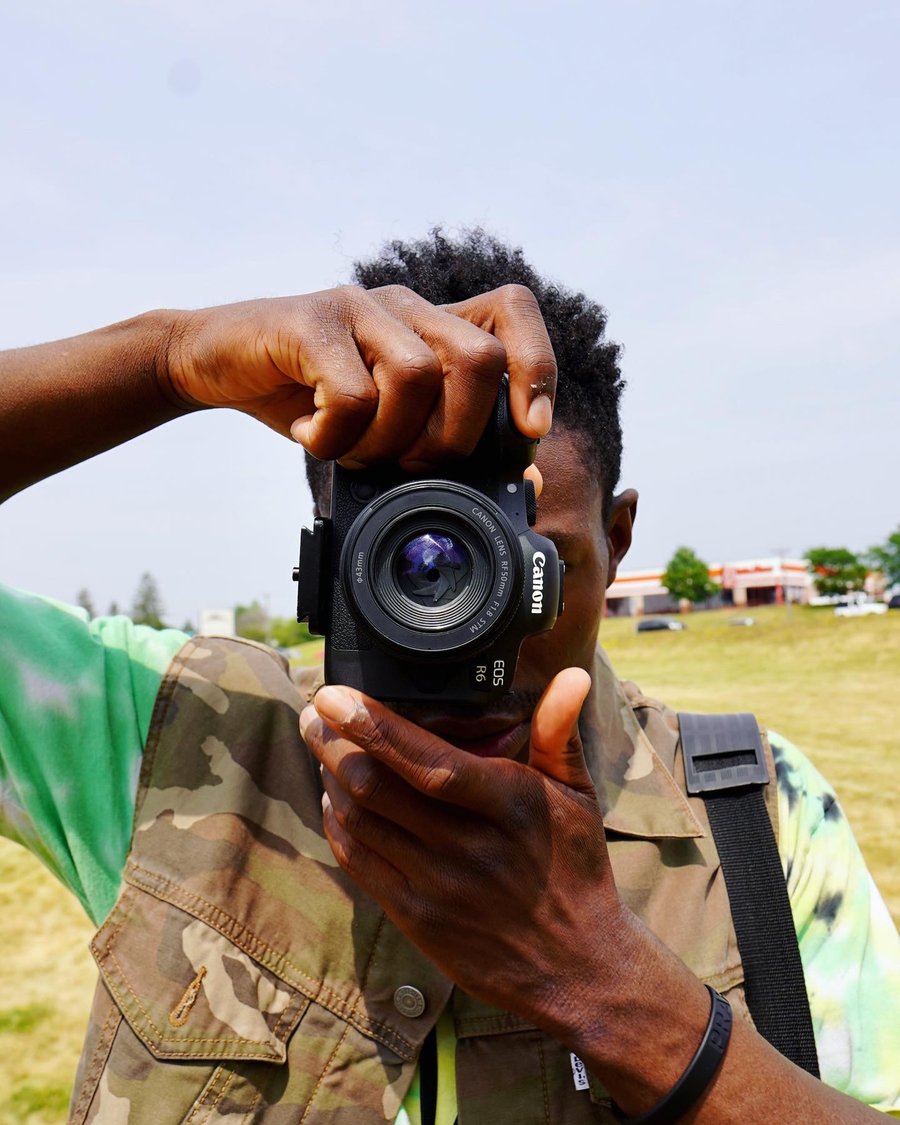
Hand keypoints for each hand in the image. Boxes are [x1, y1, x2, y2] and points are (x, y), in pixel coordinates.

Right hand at [166, 284, 556, 468]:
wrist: (215, 363)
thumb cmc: (309, 398)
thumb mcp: (386, 425)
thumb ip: (445, 438)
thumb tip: (527, 477)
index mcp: (433, 324)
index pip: (513, 312)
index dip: (537, 367)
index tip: (529, 429)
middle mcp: (405, 305)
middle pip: (478, 359)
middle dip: (454, 436)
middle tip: (407, 465)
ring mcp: (359, 306)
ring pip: (418, 376)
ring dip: (389, 440)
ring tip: (353, 450)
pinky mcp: (312, 321)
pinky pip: (353, 392)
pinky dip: (338, 437)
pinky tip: (313, 436)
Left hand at [299, 669, 627, 1033]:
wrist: (574, 966)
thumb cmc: (574, 867)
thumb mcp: (577, 795)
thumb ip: (559, 730)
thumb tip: (572, 674)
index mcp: (507, 804)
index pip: (426, 759)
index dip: (371, 724)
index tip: (334, 694)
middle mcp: (467, 845)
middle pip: (375, 785)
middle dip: (333, 741)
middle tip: (316, 711)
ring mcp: (437, 885)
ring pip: (358, 819)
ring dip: (329, 776)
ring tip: (322, 745)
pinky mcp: (415, 918)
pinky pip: (358, 861)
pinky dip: (337, 823)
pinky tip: (334, 798)